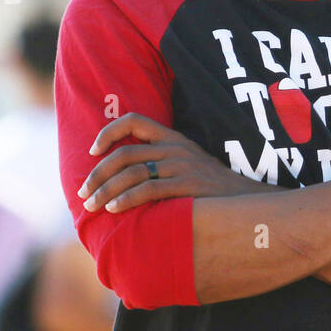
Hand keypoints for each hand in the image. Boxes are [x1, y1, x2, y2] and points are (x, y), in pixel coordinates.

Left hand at [78, 112, 269, 213]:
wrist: (247, 199)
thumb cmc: (213, 187)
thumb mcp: (190, 163)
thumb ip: (163, 161)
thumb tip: (127, 175)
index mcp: (173, 138)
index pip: (134, 120)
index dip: (108, 133)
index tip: (93, 152)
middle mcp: (174, 148)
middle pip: (124, 154)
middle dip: (97, 175)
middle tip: (83, 192)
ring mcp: (181, 166)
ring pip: (130, 173)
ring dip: (105, 191)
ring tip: (91, 206)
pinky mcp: (186, 185)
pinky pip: (148, 189)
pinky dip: (126, 200)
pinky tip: (114, 209)